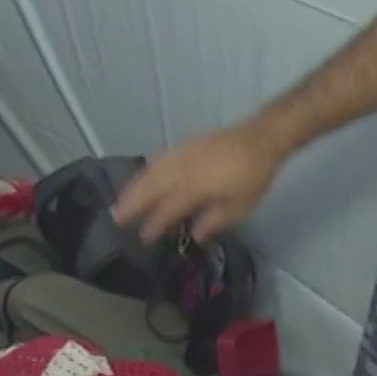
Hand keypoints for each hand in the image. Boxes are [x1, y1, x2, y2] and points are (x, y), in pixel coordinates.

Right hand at [110, 123, 281, 243]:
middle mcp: (182, 169)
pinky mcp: (185, 145)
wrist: (261, 137)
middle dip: (132, 203)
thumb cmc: (252, 176)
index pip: (167, 209)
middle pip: (150, 187)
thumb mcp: (239, 207)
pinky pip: (158, 159)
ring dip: (134, 187)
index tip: (143, 238)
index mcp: (195, 187)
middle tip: (116, 218)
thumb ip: (214, 221)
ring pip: (150, 171)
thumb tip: (194, 233)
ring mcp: (181, 154)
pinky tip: (143, 178)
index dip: (154, 225)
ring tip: (121, 201)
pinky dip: (146, 170)